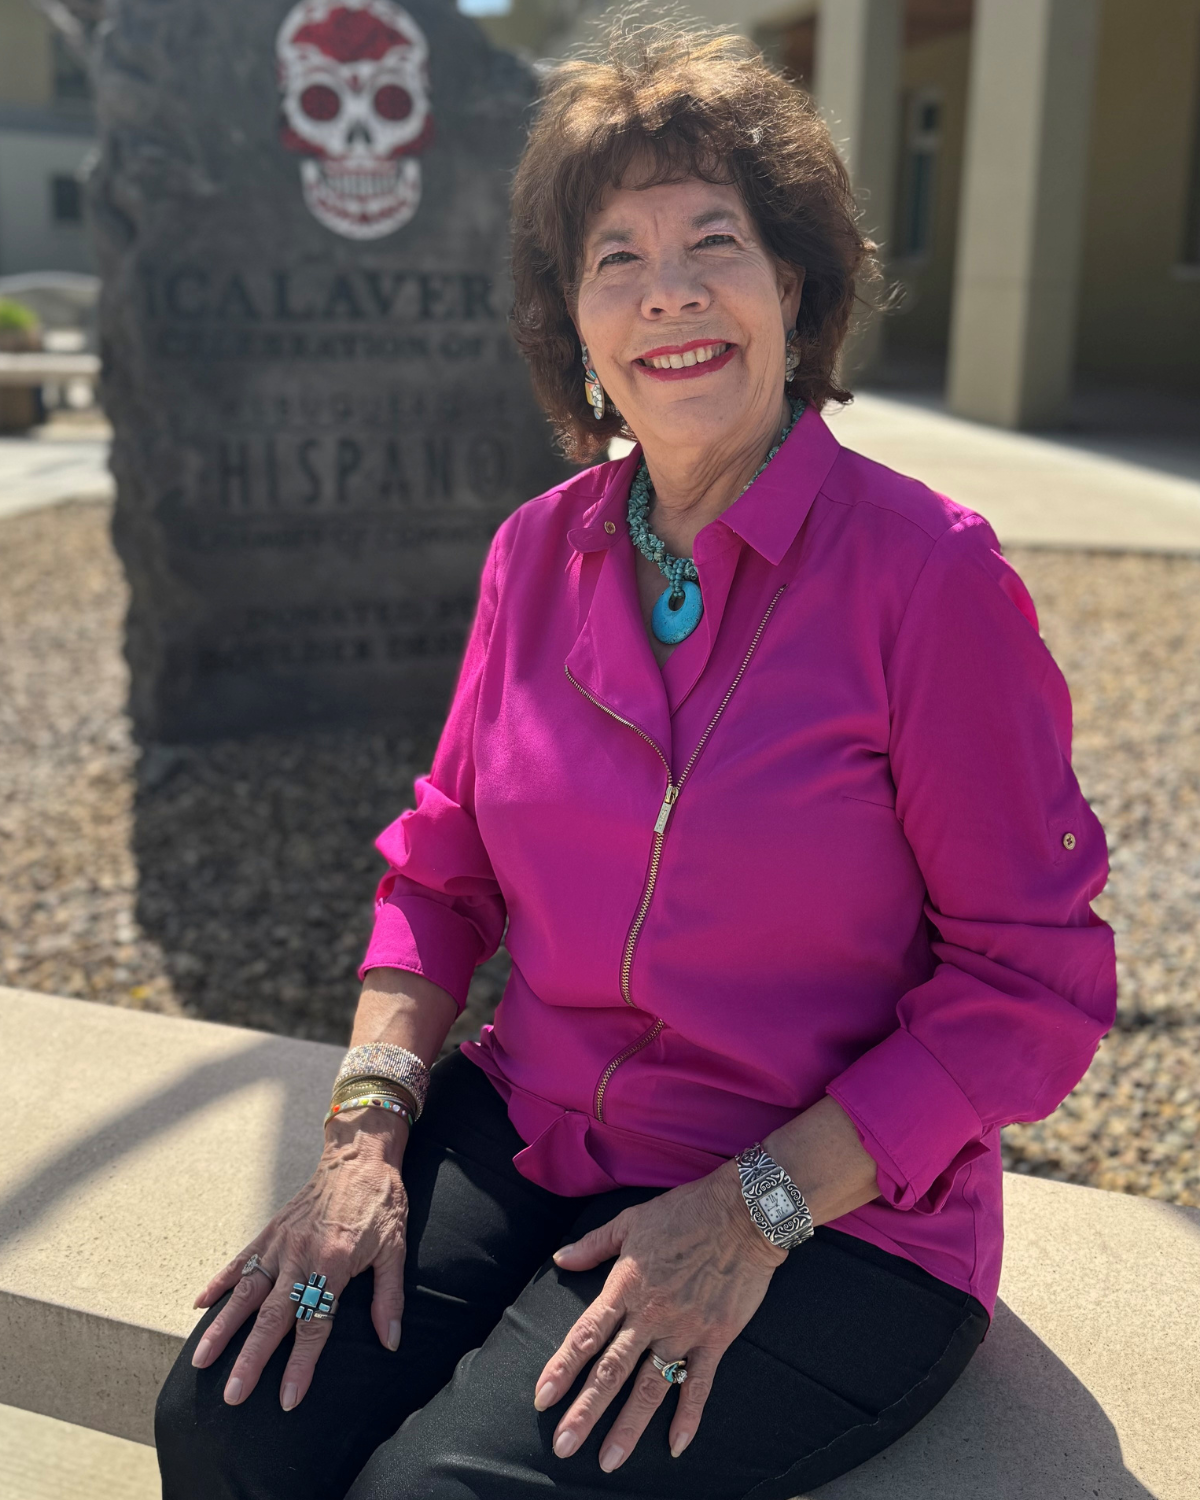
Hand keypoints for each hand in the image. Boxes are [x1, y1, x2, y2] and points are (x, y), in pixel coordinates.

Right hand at [190, 1109, 408, 1410]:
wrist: (359, 1155)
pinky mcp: (270, 1231)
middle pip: (272, 1317)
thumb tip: (390, 1341)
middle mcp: (300, 1256)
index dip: (301, 1365)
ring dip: (224, 1329)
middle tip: (233, 1396)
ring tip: (202, 1362)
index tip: (288, 1399)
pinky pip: (239, 1261)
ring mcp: (280, 1243)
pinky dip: (218, 1283)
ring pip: (246, 1293)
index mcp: (333, 1264)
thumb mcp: (395, 1248)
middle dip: (252, 1359)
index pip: (314, 1324)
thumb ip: (388, 1297)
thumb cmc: (380, 1203)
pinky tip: (199, 1306)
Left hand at [534, 1162, 785, 1469]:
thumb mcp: (631, 1221)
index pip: (586, 1335)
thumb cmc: (684, 1212)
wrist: (743, 1213)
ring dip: (628, 1426)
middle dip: (586, 1411)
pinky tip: (675, 1447)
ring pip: (650, 1387)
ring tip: (609, 1461)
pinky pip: (699, 1384)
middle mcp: (650, 1315)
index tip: (542, 1398)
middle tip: (564, 1446)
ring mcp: (684, 1330)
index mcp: (626, 1286)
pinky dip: (688, 1417)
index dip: (562, 1368)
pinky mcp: (715, 1338)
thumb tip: (559, 1259)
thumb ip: (593, 1245)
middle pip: (611, 1370)